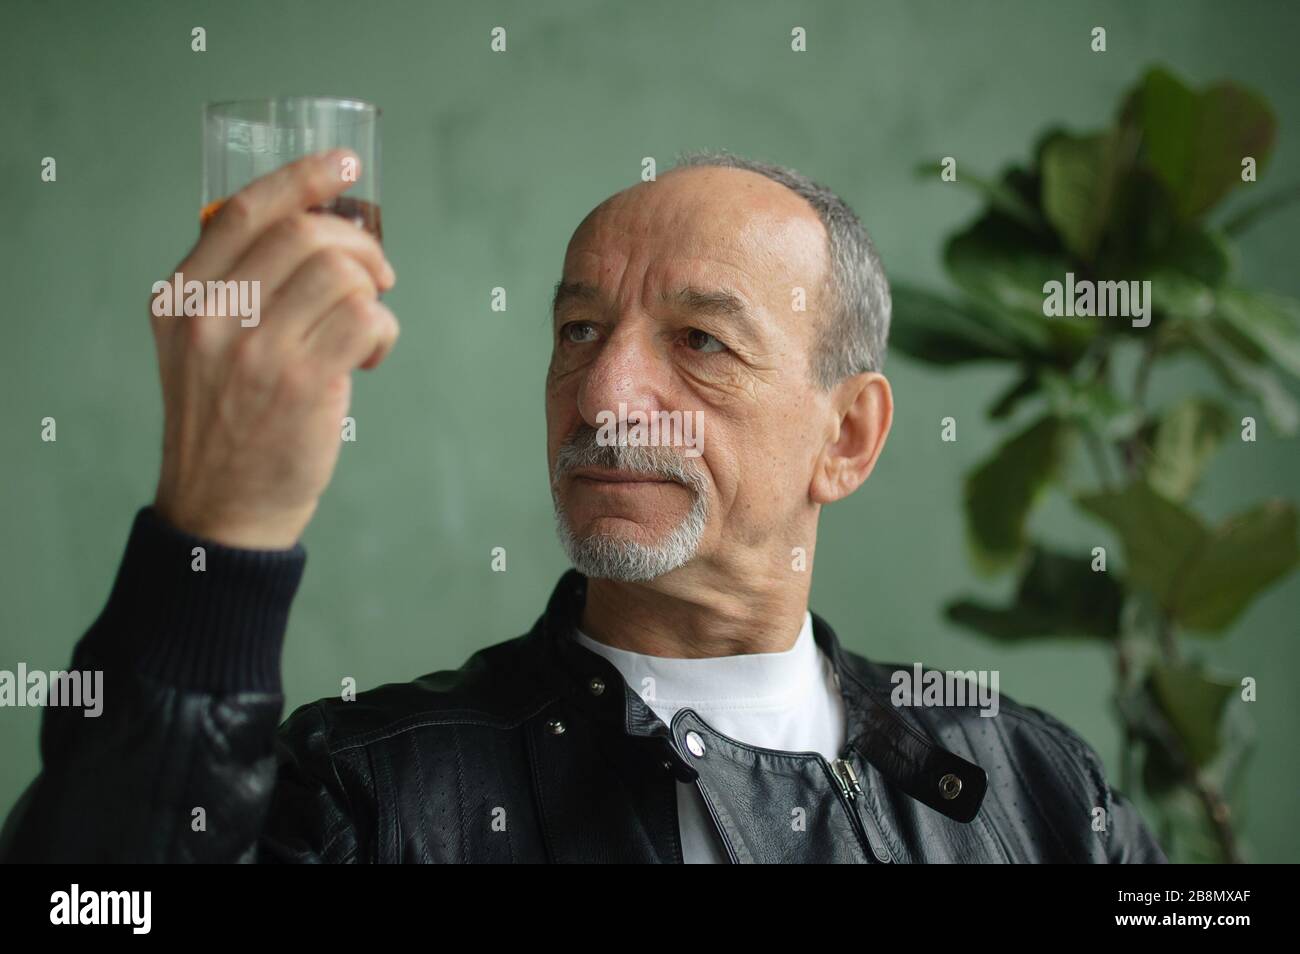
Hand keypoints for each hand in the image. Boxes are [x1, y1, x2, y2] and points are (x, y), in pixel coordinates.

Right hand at [151, 149, 397, 548]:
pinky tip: (371, 356)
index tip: (343, 164)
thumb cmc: (226, 422)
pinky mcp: (305, 383)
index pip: (244, 210)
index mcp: (181, 297)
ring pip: (344, 273)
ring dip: (374, 293)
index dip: (301, 177)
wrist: (222, 509)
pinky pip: (368, 318)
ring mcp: (258, 349)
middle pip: (306, 234)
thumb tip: (315, 231)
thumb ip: (233, 289)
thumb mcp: (197, 348)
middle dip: (360, 244)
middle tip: (377, 274)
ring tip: (366, 327)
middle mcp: (213, 316)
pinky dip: (384, 330)